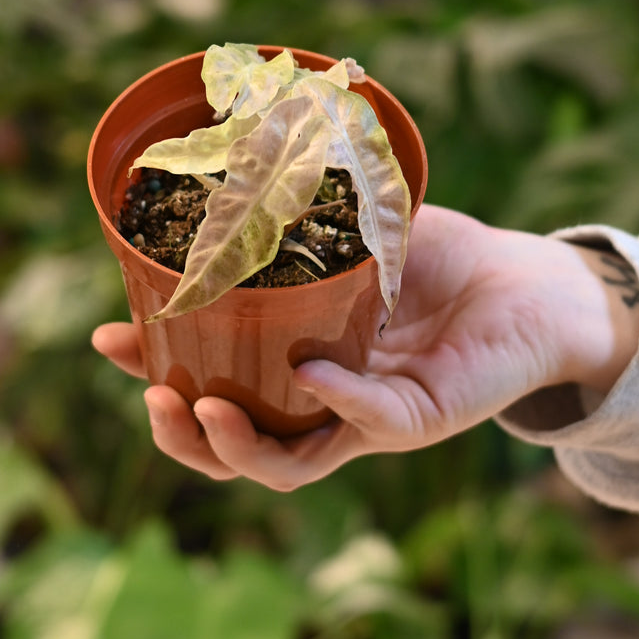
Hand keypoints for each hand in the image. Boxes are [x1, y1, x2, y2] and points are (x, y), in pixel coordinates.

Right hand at [92, 204, 638, 491]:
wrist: (530, 282)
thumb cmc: (440, 259)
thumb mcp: (353, 234)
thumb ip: (298, 223)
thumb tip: (231, 173)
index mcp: (296, 367)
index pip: (214, 387)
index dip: (157, 373)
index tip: (109, 339)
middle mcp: (325, 406)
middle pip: (236, 447)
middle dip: (181, 436)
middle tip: (151, 397)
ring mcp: (370, 420)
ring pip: (289, 465)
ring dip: (237, 448)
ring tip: (201, 410)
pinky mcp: (422, 418)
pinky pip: (369, 423)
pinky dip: (334, 402)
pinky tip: (305, 375)